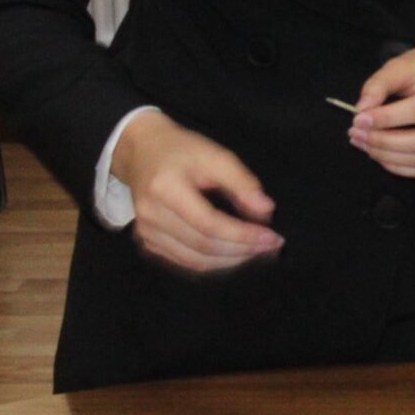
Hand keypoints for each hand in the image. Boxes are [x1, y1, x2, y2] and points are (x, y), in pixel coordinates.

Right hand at [109, 113, 282, 273]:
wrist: (141, 152)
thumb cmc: (181, 150)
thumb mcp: (215, 155)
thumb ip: (242, 183)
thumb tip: (266, 211)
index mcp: (165, 189)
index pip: (210, 224)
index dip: (244, 236)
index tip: (273, 238)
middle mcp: (150, 216)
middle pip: (203, 247)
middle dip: (242, 252)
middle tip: (271, 248)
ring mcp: (145, 233)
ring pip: (194, 261)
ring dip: (231, 262)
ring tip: (258, 253)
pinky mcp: (148, 242)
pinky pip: (185, 262)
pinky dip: (213, 263)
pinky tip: (235, 256)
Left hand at [350, 41, 414, 179]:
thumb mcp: (402, 64)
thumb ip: (379, 84)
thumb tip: (362, 109)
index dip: (387, 118)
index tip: (358, 120)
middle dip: (384, 142)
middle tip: (357, 135)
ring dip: (388, 157)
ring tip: (364, 144)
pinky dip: (400, 167)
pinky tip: (381, 155)